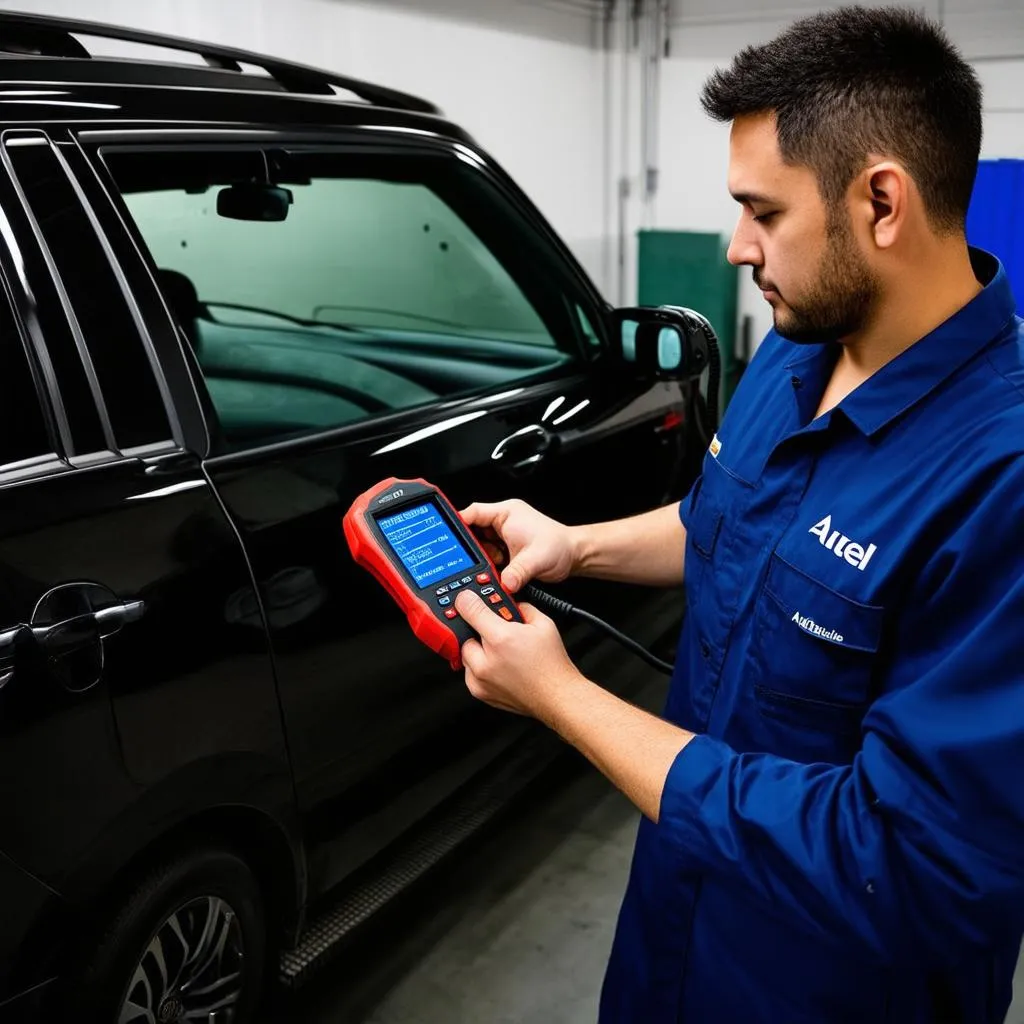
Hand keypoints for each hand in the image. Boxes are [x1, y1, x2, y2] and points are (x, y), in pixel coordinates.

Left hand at [454, 589, 582, 719]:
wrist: (556, 695)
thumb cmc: (552, 665)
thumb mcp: (543, 624)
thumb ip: (521, 608)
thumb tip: (509, 602)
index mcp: (501, 639)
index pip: (470, 610)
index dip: (467, 600)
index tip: (466, 599)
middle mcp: (486, 661)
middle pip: (464, 633)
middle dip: (478, 630)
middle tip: (497, 633)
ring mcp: (480, 679)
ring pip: (465, 653)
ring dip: (477, 649)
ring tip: (500, 652)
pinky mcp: (480, 692)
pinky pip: (469, 672)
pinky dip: (478, 666)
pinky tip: (497, 666)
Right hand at [459, 499, 576, 594]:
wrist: (573, 556)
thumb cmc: (559, 547)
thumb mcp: (535, 560)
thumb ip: (517, 572)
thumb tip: (504, 583)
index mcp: (506, 513)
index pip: (473, 513)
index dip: (457, 523)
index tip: (445, 536)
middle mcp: (502, 522)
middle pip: (472, 532)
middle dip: (472, 549)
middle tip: (473, 561)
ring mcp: (503, 536)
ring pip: (479, 547)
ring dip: (482, 560)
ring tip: (492, 567)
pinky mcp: (505, 550)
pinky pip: (488, 557)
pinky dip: (488, 566)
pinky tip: (495, 572)